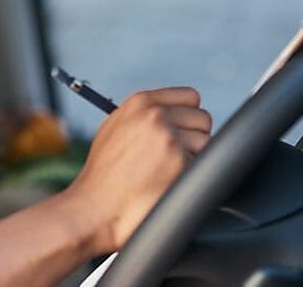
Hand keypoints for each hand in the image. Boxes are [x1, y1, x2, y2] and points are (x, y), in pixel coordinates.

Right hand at [62, 86, 210, 251]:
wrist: (95, 206)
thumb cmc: (103, 174)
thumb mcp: (115, 128)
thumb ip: (144, 115)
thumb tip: (171, 111)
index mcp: (141, 102)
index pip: (190, 96)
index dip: (189, 116)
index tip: (182, 130)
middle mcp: (156, 115)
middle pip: (202, 119)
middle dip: (193, 138)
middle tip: (173, 157)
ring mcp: (169, 138)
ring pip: (207, 142)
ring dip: (194, 158)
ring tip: (167, 171)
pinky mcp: (180, 163)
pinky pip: (203, 165)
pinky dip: (191, 176)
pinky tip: (169, 182)